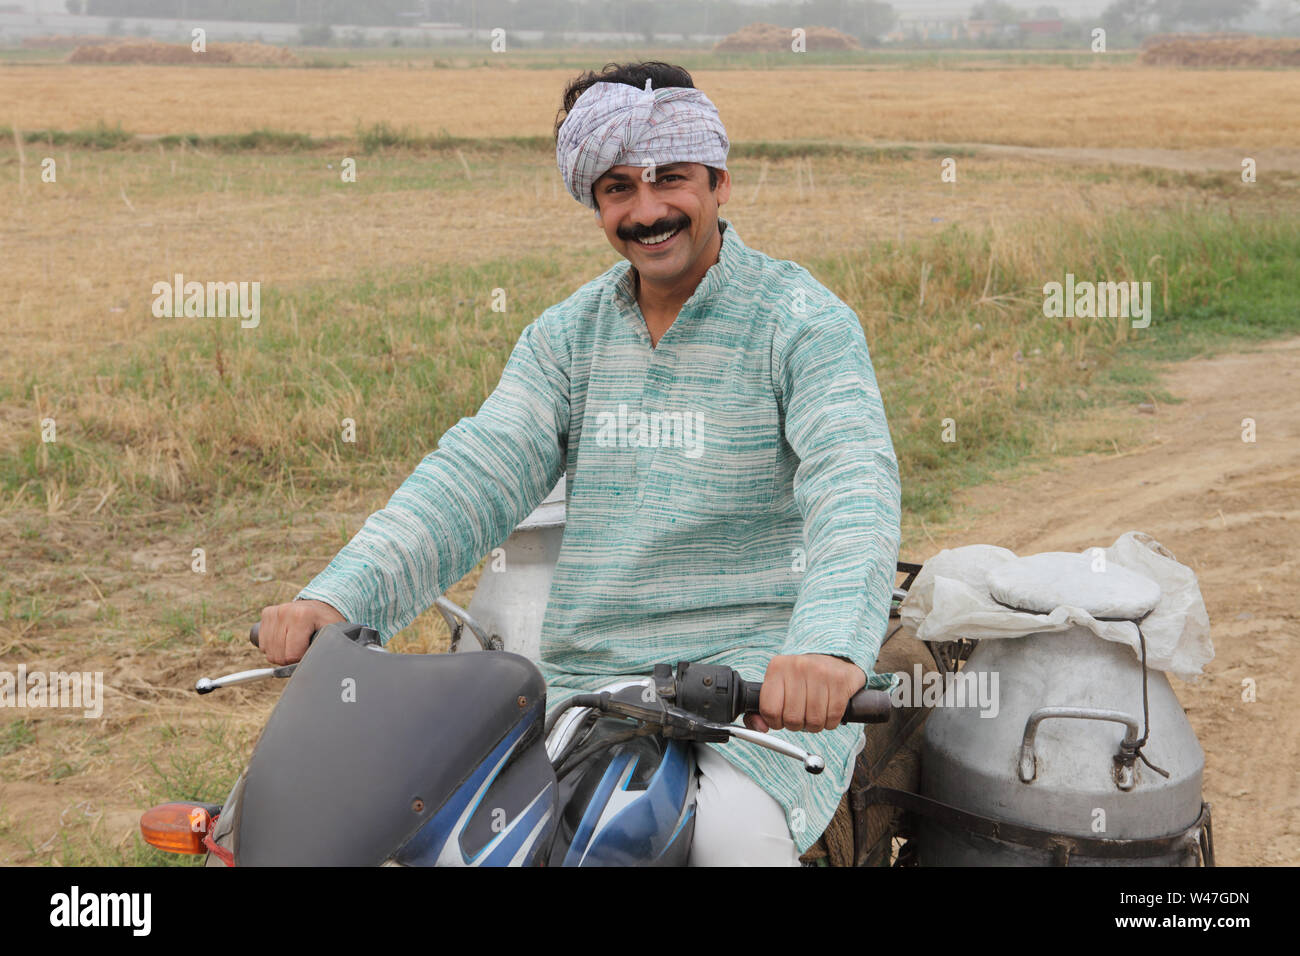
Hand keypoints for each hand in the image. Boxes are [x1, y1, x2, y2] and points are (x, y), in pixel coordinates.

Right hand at [256, 600, 344, 664]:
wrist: (318, 607)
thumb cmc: (326, 623)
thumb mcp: (333, 635)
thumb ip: (327, 649)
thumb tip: (316, 666)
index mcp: (302, 616)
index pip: (291, 655)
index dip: (300, 659)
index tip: (308, 652)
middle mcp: (285, 611)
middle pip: (279, 655)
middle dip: (290, 658)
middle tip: (302, 649)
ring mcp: (274, 612)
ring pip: (269, 651)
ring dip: (281, 653)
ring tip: (294, 644)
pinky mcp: (266, 614)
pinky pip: (263, 644)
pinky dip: (273, 647)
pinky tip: (284, 641)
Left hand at [744, 654, 865, 733]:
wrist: (834, 658)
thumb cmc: (803, 677)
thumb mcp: (778, 685)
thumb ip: (763, 710)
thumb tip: (761, 728)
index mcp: (777, 667)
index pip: (769, 709)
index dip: (775, 722)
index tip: (781, 719)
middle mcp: (798, 666)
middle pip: (792, 718)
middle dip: (797, 725)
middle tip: (800, 715)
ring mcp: (820, 672)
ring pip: (814, 721)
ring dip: (814, 725)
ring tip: (814, 713)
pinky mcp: (840, 681)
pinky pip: (832, 718)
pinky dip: (830, 722)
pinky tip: (827, 710)